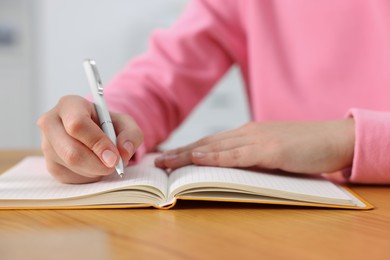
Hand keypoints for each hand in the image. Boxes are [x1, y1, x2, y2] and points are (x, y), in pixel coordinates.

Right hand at [37, 95, 142, 183]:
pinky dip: (88, 176)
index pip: (77, 125)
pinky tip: (94, 166)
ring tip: (104, 160)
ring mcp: (46, 144)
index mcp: (69, 105)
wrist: (95, 132)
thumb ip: (131, 135)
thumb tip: (124, 152)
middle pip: (71, 151)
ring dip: (95, 169)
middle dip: (97, 163)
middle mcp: (51, 122)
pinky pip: (70, 177)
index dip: (98, 143)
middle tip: (114, 165)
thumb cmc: (109, 125)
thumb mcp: (126, 124)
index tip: (114, 157)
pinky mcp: (49, 164)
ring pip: (71, 166)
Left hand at [155, 119, 354, 174]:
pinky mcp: (271, 149)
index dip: (188, 149)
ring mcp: (258, 139)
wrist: (335, 138)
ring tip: (167, 162)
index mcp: (247, 134)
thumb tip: (231, 168)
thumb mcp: (272, 152)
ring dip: (189, 155)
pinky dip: (216, 157)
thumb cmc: (305, 147)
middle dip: (180, 152)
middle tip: (157, 159)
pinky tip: (199, 159)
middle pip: (207, 143)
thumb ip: (251, 158)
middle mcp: (248, 133)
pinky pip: (238, 155)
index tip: (169, 155)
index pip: (211, 143)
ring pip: (216, 147)